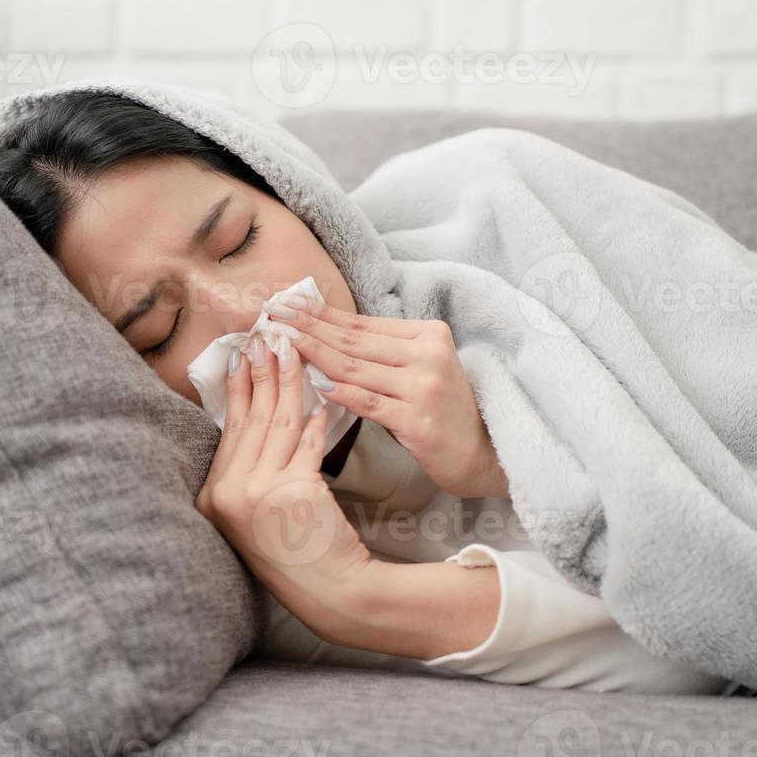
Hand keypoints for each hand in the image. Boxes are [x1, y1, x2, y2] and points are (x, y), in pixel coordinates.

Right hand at [195, 334, 375, 644]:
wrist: (329, 590)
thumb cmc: (295, 548)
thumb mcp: (257, 508)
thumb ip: (252, 465)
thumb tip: (258, 407)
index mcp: (212, 496)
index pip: (229, 430)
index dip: (238, 389)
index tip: (244, 356)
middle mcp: (228, 493)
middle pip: (252, 420)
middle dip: (263, 374)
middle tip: (270, 340)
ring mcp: (258, 492)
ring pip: (278, 425)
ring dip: (290, 384)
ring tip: (297, 354)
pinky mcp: (292, 491)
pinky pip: (306, 444)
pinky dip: (316, 421)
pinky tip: (322, 402)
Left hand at [261, 295, 508, 499]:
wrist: (483, 453)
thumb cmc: (445, 411)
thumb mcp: (421, 371)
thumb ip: (383, 354)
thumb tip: (327, 337)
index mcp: (429, 335)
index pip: (363, 324)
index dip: (321, 313)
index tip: (287, 303)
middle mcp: (428, 355)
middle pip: (355, 341)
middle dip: (308, 326)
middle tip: (272, 314)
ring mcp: (424, 388)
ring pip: (356, 368)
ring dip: (314, 354)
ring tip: (282, 343)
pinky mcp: (419, 421)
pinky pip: (370, 403)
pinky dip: (340, 393)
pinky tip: (315, 383)